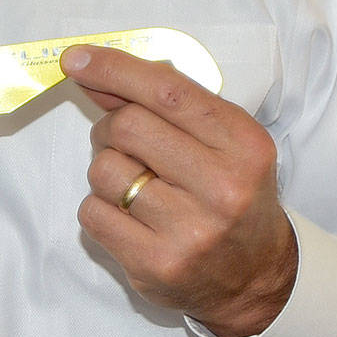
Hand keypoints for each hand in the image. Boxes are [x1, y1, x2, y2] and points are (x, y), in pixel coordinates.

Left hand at [62, 44, 296, 336]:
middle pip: (127, 126)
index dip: (115, 69)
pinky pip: (93, 213)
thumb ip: (164, 105)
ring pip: (104, 170)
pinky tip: (130, 218)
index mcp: (243, 145)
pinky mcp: (156, 265)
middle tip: (121, 142)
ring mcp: (189, 231)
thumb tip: (93, 72)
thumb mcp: (220, 141)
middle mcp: (222, 187)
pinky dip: (99, 207)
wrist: (259, 278)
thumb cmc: (232, 196)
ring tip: (133, 185)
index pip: (167, 91)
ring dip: (105, 170)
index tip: (77, 58)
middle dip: (110, 127)